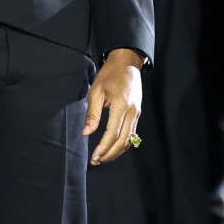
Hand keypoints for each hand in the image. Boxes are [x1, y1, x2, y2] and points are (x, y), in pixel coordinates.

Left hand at [84, 49, 144, 164]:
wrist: (127, 62)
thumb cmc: (109, 74)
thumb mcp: (96, 91)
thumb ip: (92, 114)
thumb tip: (86, 133)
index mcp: (122, 105)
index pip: (113, 133)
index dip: (103, 148)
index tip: (94, 157)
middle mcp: (132, 111)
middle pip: (123, 141)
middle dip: (109, 154)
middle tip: (96, 161)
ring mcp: (137, 113)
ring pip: (129, 140)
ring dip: (116, 151)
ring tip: (103, 157)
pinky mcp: (137, 113)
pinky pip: (132, 133)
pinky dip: (122, 144)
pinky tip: (112, 148)